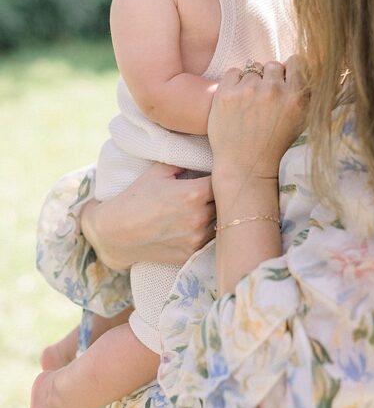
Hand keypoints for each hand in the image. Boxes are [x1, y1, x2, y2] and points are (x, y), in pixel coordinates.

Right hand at [81, 163, 214, 269]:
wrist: (113, 233)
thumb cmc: (135, 199)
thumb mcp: (158, 172)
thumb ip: (184, 163)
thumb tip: (202, 154)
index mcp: (194, 193)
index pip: (225, 182)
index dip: (225, 178)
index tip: (222, 176)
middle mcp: (199, 216)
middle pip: (227, 204)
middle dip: (224, 197)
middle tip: (219, 192)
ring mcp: (196, 237)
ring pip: (222, 223)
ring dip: (220, 216)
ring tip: (212, 208)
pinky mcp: (191, 254)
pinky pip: (212, 241)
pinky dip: (210, 232)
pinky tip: (203, 225)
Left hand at [208, 55, 308, 188]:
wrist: (246, 169)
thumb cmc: (277, 147)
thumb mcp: (304, 121)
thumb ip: (310, 95)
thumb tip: (319, 69)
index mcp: (297, 96)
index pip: (297, 62)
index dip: (290, 71)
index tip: (285, 82)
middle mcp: (274, 90)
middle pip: (273, 65)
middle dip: (270, 77)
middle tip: (266, 98)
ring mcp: (248, 91)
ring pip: (252, 69)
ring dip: (251, 82)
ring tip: (250, 104)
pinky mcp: (226, 94)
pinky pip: (233, 72)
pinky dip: (234, 83)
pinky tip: (236, 102)